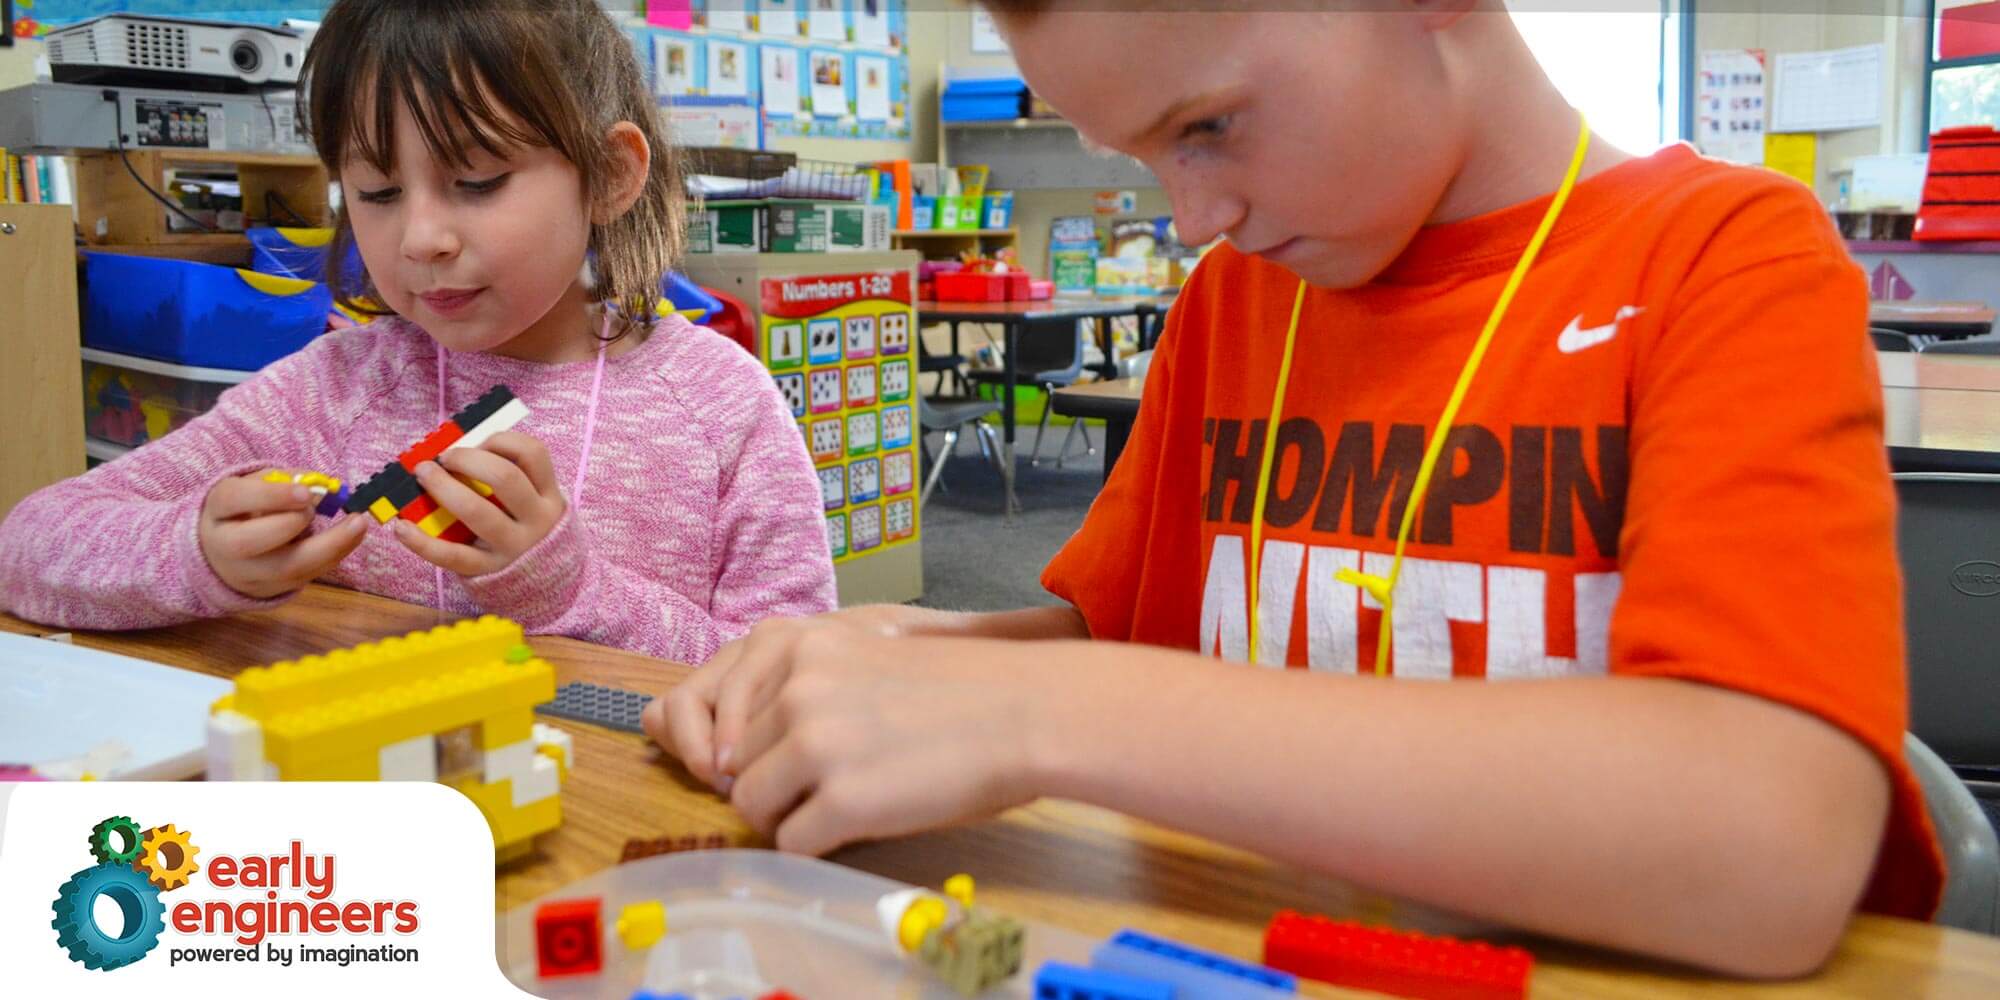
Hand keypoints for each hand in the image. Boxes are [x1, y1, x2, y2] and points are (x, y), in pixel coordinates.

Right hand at [199, 471, 367, 598]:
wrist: (229, 554)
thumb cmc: (250, 509)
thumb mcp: (259, 486)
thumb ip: (287, 480)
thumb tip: (322, 486)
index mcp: (217, 509)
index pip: (234, 499)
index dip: (270, 495)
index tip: (306, 492)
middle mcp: (224, 545)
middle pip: (250, 541)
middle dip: (292, 523)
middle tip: (316, 508)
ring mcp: (246, 573)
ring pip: (285, 567)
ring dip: (329, 545)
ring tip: (358, 523)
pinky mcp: (271, 590)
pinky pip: (306, 576)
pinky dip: (334, 556)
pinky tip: (353, 536)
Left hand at [391, 431, 565, 575]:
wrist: (542, 580)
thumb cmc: (524, 527)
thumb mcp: (532, 501)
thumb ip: (508, 475)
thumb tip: (454, 448)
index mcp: (548, 496)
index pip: (533, 453)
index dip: (502, 440)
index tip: (479, 442)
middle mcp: (537, 520)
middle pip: (505, 477)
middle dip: (467, 459)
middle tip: (443, 458)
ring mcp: (513, 547)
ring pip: (477, 511)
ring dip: (443, 488)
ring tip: (423, 476)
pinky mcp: (488, 569)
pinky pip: (453, 555)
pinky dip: (422, 542)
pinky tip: (402, 528)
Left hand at [643, 619, 1054, 854]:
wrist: (1023, 712)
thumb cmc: (954, 690)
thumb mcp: (861, 657)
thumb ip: (797, 687)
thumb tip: (728, 758)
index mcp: (796, 646)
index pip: (725, 712)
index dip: (748, 748)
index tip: (771, 764)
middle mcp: (794, 690)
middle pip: (735, 765)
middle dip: (773, 783)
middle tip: (829, 784)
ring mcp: (814, 747)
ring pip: (752, 807)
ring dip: (789, 816)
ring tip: (843, 805)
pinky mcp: (841, 802)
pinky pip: (790, 843)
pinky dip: (816, 845)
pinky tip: (860, 824)